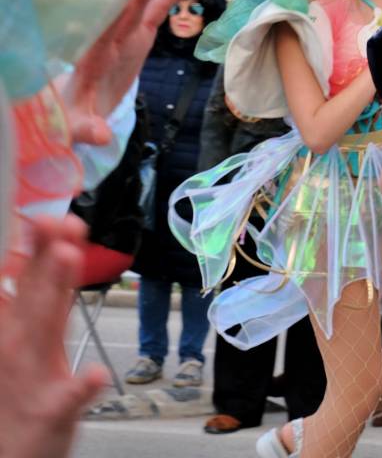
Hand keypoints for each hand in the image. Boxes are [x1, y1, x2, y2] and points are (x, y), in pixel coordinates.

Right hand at [0, 216, 107, 457]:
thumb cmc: (26, 401)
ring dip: (54, 294)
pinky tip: (94, 375)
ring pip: (45, 330)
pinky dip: (81, 388)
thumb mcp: (38, 344)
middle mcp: (25, 347)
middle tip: (62, 225)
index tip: (60, 220)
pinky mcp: (50, 414)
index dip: (48, 249)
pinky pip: (68, 399)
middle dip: (48, 260)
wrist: (14, 454)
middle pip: (37, 295)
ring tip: (69, 259)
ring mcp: (34, 378)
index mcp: (29, 331)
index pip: (38, 282)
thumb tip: (48, 252)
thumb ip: (46, 298)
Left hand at [62, 0, 195, 145]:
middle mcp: (107, 39)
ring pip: (140, 4)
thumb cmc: (73, 117)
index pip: (106, 28)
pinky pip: (154, 13)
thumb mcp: (77, 127)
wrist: (77, 111)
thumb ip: (87, 129)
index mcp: (92, 56)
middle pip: (122, 8)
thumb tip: (101, 136)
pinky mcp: (136, 39)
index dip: (119, 8)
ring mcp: (123, 36)